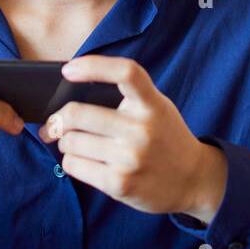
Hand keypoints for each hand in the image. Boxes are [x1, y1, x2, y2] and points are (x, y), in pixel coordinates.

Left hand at [39, 55, 227, 221]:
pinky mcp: (119, 184)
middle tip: (56, 122)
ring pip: (70, 141)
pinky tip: (84, 160)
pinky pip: (73, 165)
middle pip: (77, 113)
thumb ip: (125, 98)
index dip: (93, 65)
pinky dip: (71, 160)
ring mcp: (130, 158)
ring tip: (77, 143)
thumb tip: (68, 94)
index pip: (125, 72)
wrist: (194, 180)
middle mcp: (141, 129)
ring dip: (65, 142)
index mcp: (152, 104)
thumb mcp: (156, 108)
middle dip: (58, 119)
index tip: (69, 70)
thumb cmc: (165, 138)